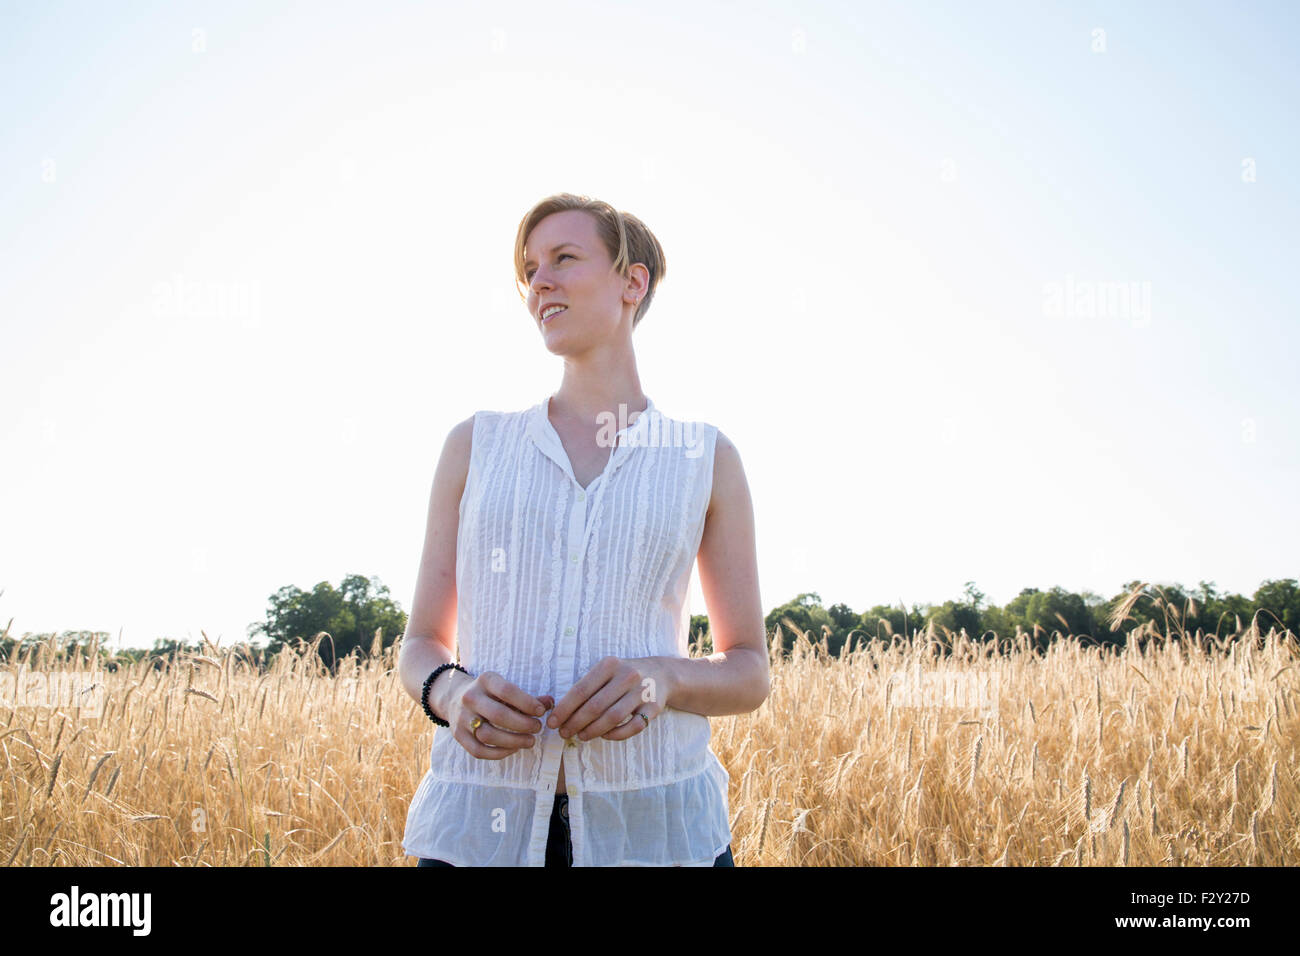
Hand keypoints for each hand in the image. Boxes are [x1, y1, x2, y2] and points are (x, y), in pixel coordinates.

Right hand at [443, 670, 553, 759]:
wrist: (455, 697)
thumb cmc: (490, 694)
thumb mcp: (505, 688)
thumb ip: (528, 697)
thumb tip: (550, 704)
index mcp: (485, 681)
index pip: (507, 691)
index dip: (527, 702)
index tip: (541, 712)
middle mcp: (470, 698)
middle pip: (498, 715)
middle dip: (522, 724)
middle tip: (538, 728)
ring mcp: (462, 718)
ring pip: (488, 735)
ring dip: (513, 741)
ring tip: (530, 741)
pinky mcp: (458, 735)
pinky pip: (479, 750)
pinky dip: (499, 753)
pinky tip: (514, 749)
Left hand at [546, 656, 669, 741]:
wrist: (662, 674)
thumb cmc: (624, 675)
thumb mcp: (607, 671)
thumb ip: (587, 687)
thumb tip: (560, 712)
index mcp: (610, 664)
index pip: (581, 689)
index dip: (564, 708)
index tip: (552, 722)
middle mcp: (627, 676)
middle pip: (595, 706)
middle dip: (575, 722)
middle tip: (564, 733)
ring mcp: (642, 692)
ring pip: (613, 717)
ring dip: (593, 730)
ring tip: (580, 736)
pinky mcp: (654, 708)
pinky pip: (633, 727)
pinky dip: (616, 734)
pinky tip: (605, 736)